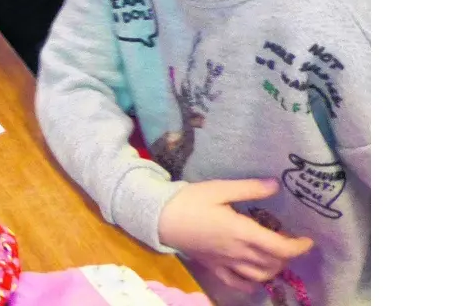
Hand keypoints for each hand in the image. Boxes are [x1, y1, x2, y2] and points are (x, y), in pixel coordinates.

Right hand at [158, 180, 314, 293]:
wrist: (160, 218)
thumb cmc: (190, 200)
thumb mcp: (219, 188)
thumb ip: (249, 189)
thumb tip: (276, 184)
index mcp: (241, 231)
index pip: (280, 247)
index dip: (298, 246)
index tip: (307, 239)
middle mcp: (238, 252)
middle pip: (273, 263)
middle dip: (288, 255)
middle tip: (289, 240)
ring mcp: (226, 263)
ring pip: (260, 275)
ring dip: (274, 269)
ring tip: (275, 256)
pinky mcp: (215, 267)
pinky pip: (238, 283)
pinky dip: (251, 283)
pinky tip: (255, 275)